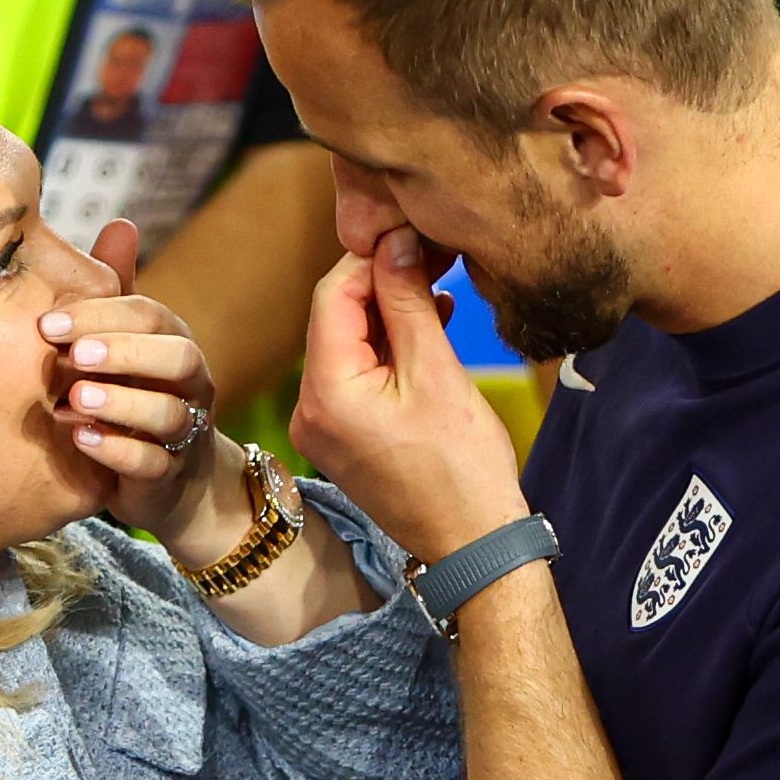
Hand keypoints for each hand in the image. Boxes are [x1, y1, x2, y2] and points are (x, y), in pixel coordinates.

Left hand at [44, 221, 247, 552]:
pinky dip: (119, 452)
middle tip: (72, 353)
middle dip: (124, 351)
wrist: (170, 481)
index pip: (150, 317)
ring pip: (168, 414)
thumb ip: (116, 294)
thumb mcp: (125, 343)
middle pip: (176, 358)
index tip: (48, 322)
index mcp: (174, 343)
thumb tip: (121, 223)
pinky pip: (154, 465)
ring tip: (73, 399)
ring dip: (120, 404)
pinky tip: (81, 440)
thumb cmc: (136, 396)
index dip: (104, 315)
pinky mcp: (169, 478)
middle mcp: (190, 384)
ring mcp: (184, 433)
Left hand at [291, 227, 526, 562]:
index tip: (415, 235)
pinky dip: (388, 349)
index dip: (374, 257)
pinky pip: (356, 374)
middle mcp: (308, 408)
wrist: (471, 544)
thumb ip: (409, 302)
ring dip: (390, 313)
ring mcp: (321, 426)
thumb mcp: (437, 372)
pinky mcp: (341, 436)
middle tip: (433, 255)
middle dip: (383, 283)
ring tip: (440, 288)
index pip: (334, 295)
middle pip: (337, 317)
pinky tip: (428, 326)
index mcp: (325, 391)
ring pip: (349, 344)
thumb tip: (395, 241)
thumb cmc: (462, 466)